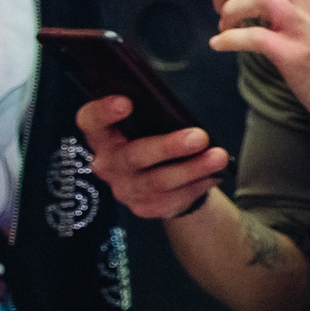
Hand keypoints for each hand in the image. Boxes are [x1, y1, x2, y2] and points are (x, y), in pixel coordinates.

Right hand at [79, 97, 225, 220]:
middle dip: (169, 146)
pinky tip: (215, 174)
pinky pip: (174, 197)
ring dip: (192, 169)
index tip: (126, 102)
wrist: (161, 181)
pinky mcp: (144, 208)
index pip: (91, 120)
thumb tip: (180, 113)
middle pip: (134, 155)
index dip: (103, 112)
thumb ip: (153, 115)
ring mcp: (124, 189)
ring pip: (159, 181)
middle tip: (199, 136)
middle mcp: (108, 164)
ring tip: (219, 157)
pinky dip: (198, 184)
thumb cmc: (154, 138)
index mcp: (102, 135)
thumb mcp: (149, 124)